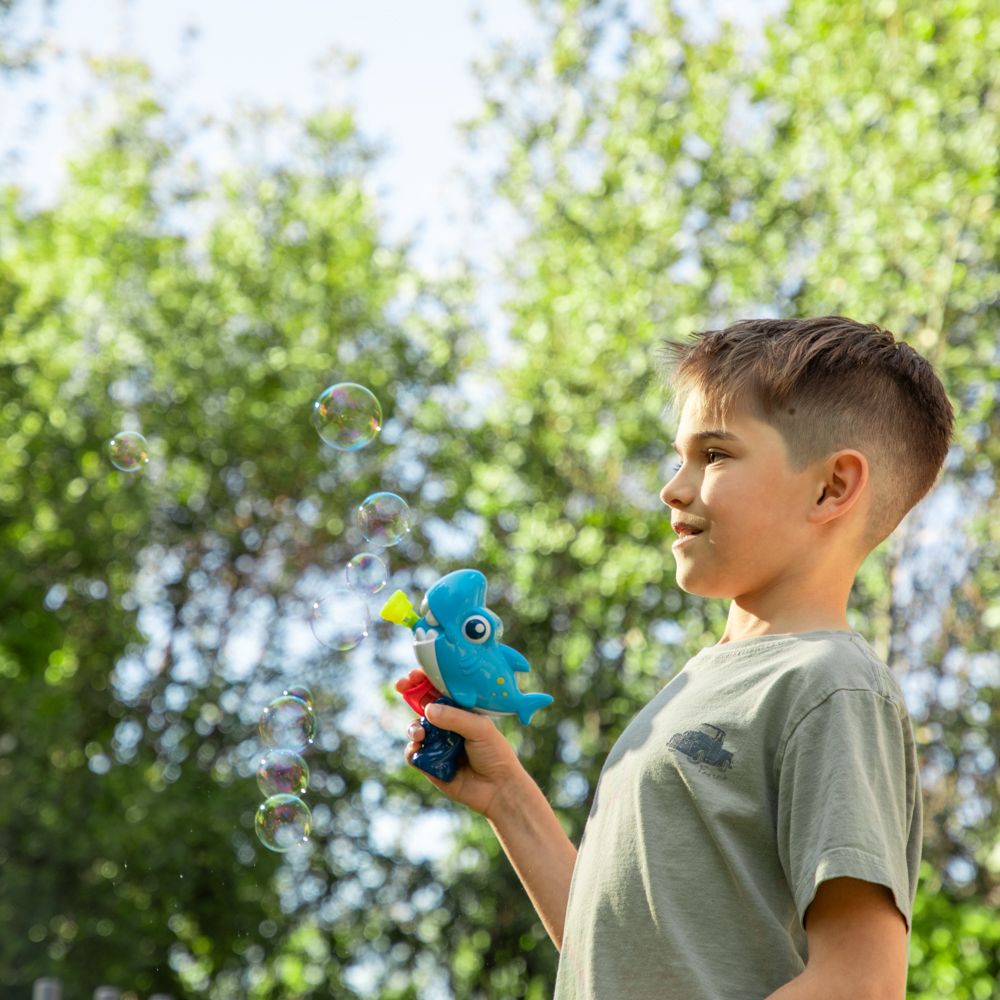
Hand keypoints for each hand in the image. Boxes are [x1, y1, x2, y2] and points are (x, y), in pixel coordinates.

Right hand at [395, 669, 525, 819]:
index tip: (413, 675)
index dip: (425, 679)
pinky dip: (412, 750)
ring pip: (416, 729)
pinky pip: (413, 754)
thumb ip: (455, 718)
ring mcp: (438, 744)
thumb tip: (427, 710)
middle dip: (410, 693)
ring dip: (413, 727)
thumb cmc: (495, 753)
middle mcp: (448, 725)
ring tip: (420, 735)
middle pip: (423, 705)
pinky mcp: (430, 765)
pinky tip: (419, 750)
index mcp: (462, 711)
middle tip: (401, 686)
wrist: (499, 789)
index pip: (440, 690)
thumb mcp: (480, 728)